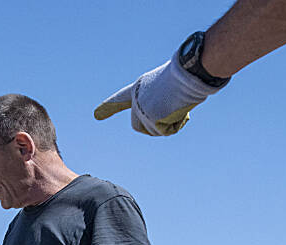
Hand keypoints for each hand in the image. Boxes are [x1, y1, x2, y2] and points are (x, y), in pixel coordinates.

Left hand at [94, 53, 222, 136]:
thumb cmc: (186, 75)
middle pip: (138, 125)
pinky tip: (179, 109)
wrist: (188, 73)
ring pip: (152, 131)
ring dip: (168, 124)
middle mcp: (136, 99)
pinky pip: (165, 131)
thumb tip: (176, 111)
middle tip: (172, 112)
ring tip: (177, 105)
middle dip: (154, 126)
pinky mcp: (150, 118)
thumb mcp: (170, 87)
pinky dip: (176, 124)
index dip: (109, 106)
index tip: (96, 114)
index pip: (121, 99)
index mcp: (139, 87)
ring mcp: (141, 109)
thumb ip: (164, 100)